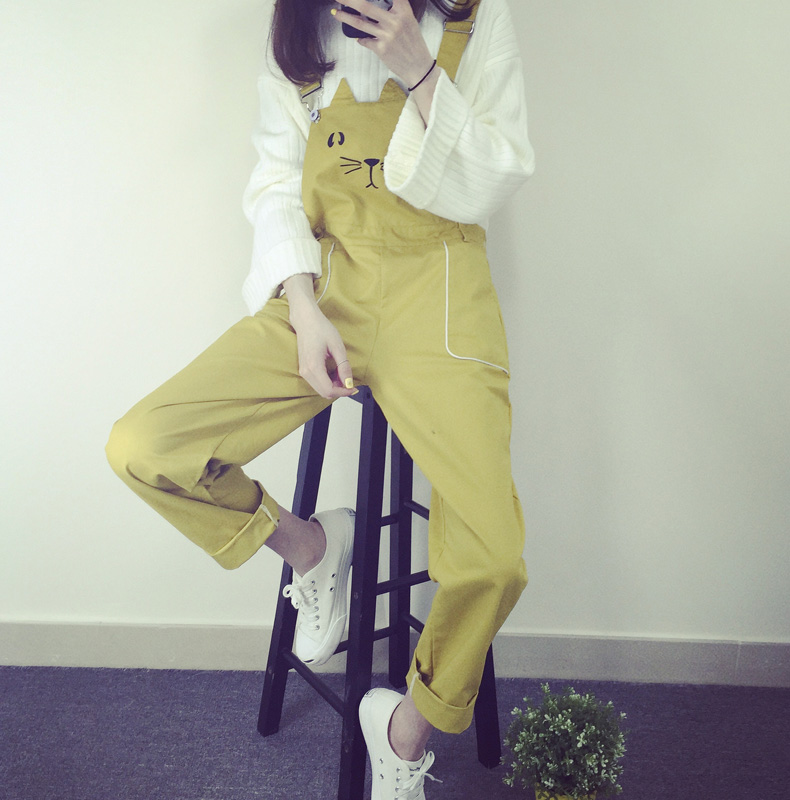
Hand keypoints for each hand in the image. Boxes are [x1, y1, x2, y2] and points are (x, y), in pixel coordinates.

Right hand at [284, 275, 356, 399]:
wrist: (305, 320)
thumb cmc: (321, 328)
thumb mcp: (337, 346)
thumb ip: (343, 366)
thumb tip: (348, 383)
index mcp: (314, 366)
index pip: (329, 390)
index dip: (343, 392)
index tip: (353, 388)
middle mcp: (306, 371)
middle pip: (324, 393)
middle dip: (339, 390)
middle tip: (350, 382)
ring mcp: (303, 371)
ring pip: (320, 389)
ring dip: (334, 386)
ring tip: (342, 374)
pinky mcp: (303, 369)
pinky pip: (317, 383)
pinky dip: (328, 382)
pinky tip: (334, 372)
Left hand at [332, 0, 433, 87]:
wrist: (418, 67)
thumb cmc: (413, 43)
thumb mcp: (409, 21)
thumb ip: (395, 11)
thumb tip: (371, 8)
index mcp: (404, 11)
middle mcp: (395, 22)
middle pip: (366, 6)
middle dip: (349, 0)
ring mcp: (387, 36)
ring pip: (360, 23)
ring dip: (345, 17)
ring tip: (335, 12)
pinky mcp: (381, 49)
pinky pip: (365, 40)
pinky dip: (360, 38)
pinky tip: (359, 37)